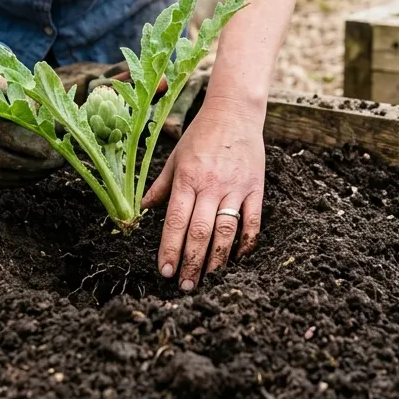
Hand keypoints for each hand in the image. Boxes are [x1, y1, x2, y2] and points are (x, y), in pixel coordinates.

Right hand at [0, 50, 108, 187]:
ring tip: (51, 168)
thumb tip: (63, 122)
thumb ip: (38, 100)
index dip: (23, 140)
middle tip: (57, 161)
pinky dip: (18, 179)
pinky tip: (38, 173)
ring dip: (26, 173)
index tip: (50, 145)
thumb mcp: (23, 83)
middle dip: (30, 162)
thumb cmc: (11, 83)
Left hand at [142, 96, 264, 291]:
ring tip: (208, 280)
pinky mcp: (256, 188)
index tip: (164, 271)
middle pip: (200, 231)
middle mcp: (211, 185)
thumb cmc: (201, 135)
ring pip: (226, 231)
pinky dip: (246, 243)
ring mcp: (236, 187)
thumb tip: (142, 209)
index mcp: (188, 178)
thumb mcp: (175, 157)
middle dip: (191, 262)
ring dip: (217, 259)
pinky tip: (237, 259)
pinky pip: (252, 221)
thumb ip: (161, 186)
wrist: (235, 112)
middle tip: (184, 286)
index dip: (170, 248)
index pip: (176, 220)